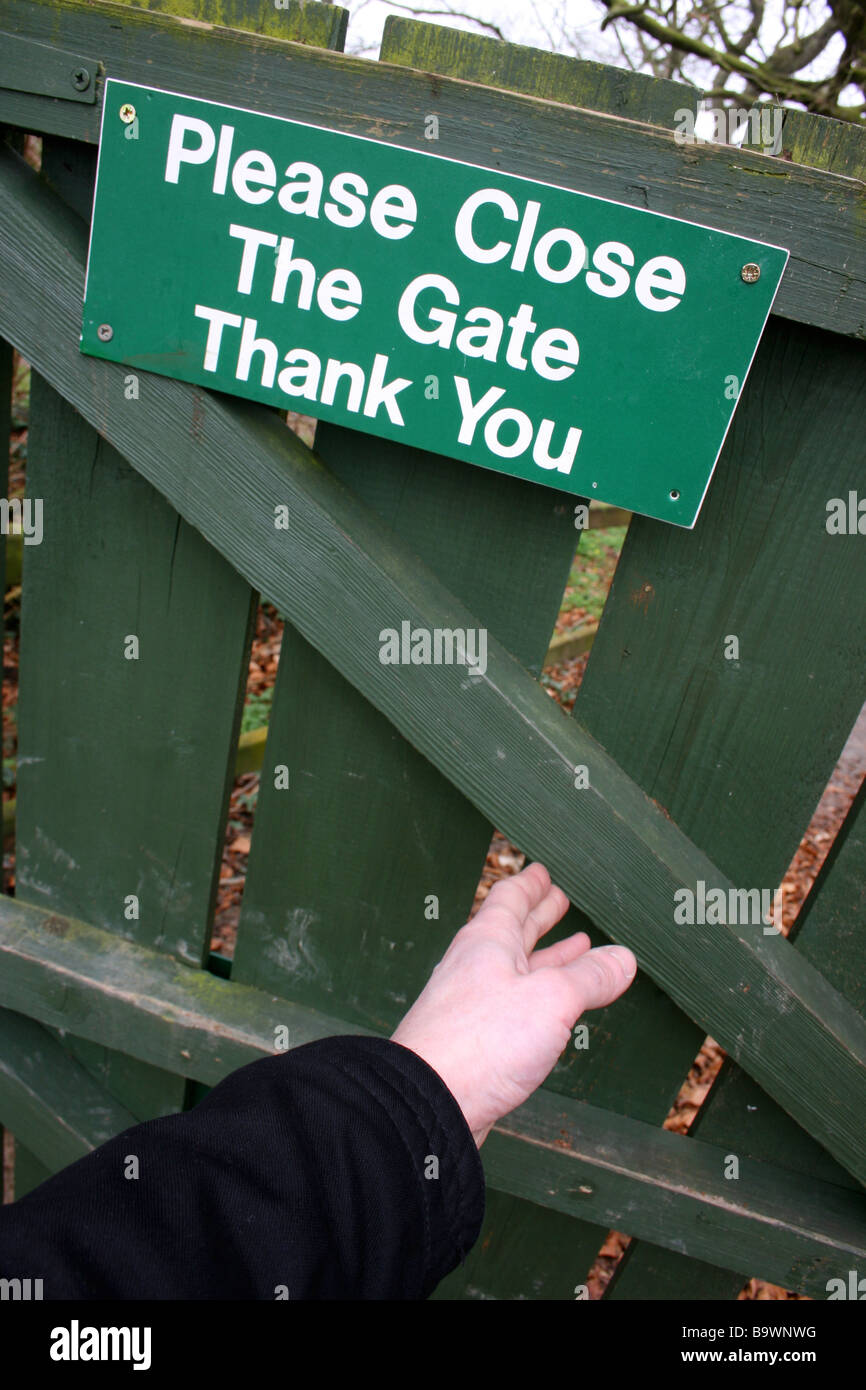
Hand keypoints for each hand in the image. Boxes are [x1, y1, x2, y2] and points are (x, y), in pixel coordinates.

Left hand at [391, 861, 636, 1145]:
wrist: (427, 1103)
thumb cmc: (480, 1042)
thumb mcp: (551, 1000)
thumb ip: (589, 978)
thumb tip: (623, 959)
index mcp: (488, 942)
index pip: (510, 899)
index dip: (531, 885)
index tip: (543, 872)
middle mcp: (476, 968)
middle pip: (512, 932)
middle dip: (539, 916)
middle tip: (559, 900)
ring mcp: (472, 1005)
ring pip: (516, 970)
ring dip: (546, 957)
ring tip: (577, 948)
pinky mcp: (474, 1042)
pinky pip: (513, 1005)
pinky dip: (539, 997)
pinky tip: (553, 1008)